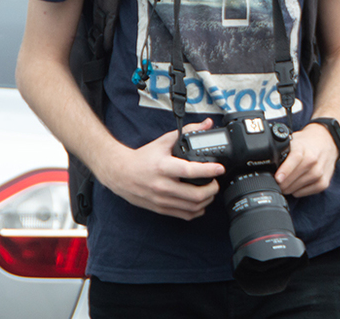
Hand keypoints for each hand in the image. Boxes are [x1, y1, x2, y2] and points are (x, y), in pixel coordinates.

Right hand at [97, 119, 223, 219]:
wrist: (119, 173)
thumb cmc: (142, 158)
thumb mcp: (164, 141)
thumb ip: (187, 131)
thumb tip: (207, 123)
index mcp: (163, 167)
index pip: (190, 171)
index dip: (208, 170)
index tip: (220, 168)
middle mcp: (162, 186)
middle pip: (195, 195)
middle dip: (212, 189)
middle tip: (216, 182)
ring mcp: (161, 200)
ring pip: (192, 207)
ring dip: (207, 200)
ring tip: (210, 191)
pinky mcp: (160, 208)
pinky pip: (184, 215)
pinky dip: (196, 211)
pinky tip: (200, 202)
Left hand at [275, 121, 339, 197]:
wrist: (327, 140)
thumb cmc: (306, 142)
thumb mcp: (292, 140)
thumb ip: (280, 150)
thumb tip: (266, 163)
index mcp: (303, 147)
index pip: (295, 158)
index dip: (286, 170)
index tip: (277, 178)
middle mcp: (314, 159)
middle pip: (295, 177)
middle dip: (282, 183)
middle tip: (276, 182)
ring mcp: (320, 171)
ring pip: (299, 187)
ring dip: (289, 188)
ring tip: (285, 184)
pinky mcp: (324, 181)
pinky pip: (306, 192)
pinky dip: (299, 191)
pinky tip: (296, 186)